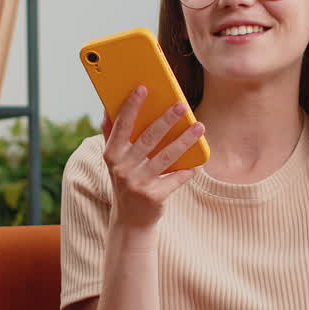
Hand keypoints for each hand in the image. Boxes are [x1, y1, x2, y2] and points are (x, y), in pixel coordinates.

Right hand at [103, 86, 205, 228]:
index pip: (122, 125)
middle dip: (166, 120)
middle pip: (148, 138)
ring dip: (185, 140)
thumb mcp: (114, 160)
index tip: (143, 88)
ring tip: (199, 127)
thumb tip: (109, 106)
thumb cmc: (125, 181)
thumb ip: (112, 135)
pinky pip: (176, 178)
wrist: (129, 221)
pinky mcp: (154, 197)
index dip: (132, 106)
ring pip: (166, 157)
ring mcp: (138, 183)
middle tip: (182, 105)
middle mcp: (122, 168)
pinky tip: (198, 162)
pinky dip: (188, 170)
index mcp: (111, 155)